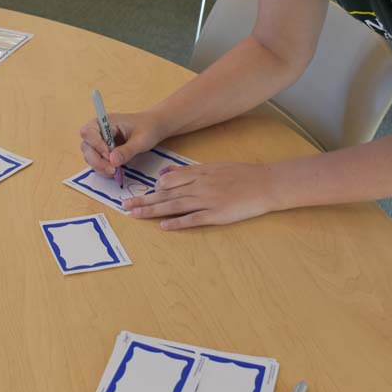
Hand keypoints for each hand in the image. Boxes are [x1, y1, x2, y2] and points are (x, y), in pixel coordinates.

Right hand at [78, 111, 165, 177]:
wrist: (153, 128)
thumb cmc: (148, 129)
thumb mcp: (141, 140)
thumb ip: (127, 150)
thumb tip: (112, 161)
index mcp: (105, 122)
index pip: (89, 132)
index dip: (95, 144)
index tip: (108, 155)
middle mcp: (98, 131)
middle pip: (86, 146)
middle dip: (97, 160)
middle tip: (112, 170)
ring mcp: (99, 142)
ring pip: (89, 156)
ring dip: (99, 166)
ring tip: (115, 172)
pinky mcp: (103, 152)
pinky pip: (97, 162)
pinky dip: (103, 168)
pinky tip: (115, 172)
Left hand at [122, 162, 277, 230]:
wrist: (266, 183)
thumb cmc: (242, 175)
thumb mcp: (214, 166)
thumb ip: (190, 171)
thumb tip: (167, 173)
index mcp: (199, 172)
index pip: (169, 180)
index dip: (152, 189)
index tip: (138, 194)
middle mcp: (200, 185)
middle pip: (166, 194)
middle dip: (144, 200)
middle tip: (125, 206)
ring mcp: (208, 200)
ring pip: (174, 205)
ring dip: (153, 210)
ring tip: (136, 215)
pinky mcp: (217, 214)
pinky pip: (193, 219)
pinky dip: (177, 222)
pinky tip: (163, 226)